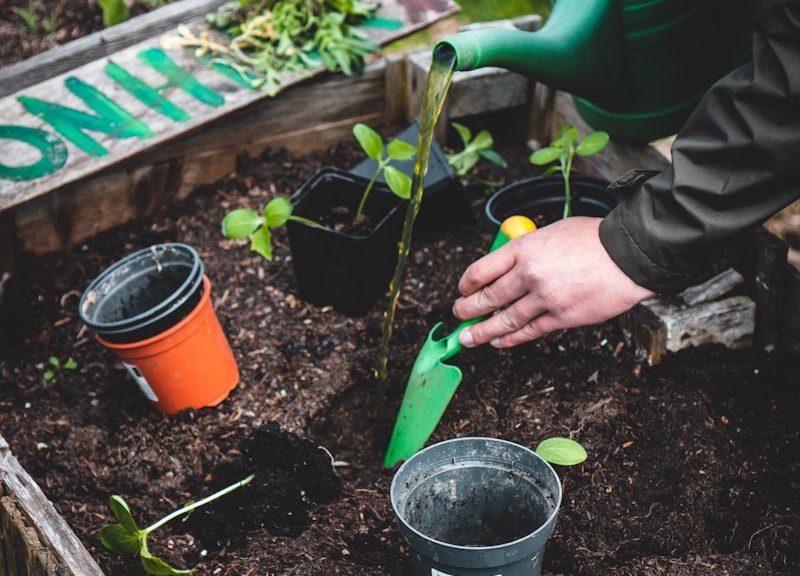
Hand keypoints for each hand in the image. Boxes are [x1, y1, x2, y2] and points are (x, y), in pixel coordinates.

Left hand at [453, 217, 654, 347]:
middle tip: (458, 315)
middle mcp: (529, 274)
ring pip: (504, 320)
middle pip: (488, 297)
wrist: (630, 255)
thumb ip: (527, 249)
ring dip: (482, 332)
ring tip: (468, 338)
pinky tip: (499, 342)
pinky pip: (529, 332)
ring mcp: (545, 298)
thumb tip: (508, 266)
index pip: (481, 270)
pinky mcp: (562, 317)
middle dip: (467, 310)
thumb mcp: (552, 232)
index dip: (466, 284)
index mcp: (524, 248)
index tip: (462, 290)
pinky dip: (510, 339)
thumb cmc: (594, 239)